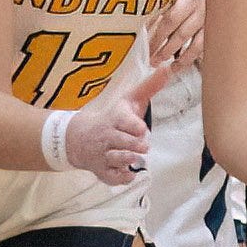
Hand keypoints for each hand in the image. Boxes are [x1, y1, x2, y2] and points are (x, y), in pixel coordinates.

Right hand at [61, 54, 176, 186]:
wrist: (79, 138)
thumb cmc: (112, 118)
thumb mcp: (128, 101)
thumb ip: (149, 87)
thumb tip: (167, 68)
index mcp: (115, 119)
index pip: (122, 121)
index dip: (132, 125)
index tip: (142, 129)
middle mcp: (107, 137)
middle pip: (120, 141)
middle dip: (133, 145)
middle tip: (143, 146)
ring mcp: (103, 154)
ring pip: (115, 158)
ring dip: (126, 159)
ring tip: (135, 158)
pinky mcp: (102, 169)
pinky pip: (110, 177)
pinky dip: (119, 178)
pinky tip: (127, 174)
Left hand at [145, 0, 208, 80]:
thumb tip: (153, 16)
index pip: (168, 22)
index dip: (156, 37)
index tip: (147, 47)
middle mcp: (203, 10)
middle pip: (180, 36)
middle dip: (165, 51)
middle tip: (154, 61)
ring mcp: (215, 19)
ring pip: (197, 45)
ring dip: (183, 58)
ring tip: (173, 68)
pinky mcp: (224, 23)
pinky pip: (210, 43)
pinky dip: (200, 53)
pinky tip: (193, 59)